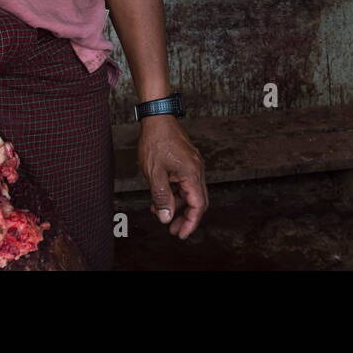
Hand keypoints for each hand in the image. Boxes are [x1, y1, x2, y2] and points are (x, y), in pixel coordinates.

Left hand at [137, 114, 206, 238]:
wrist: (157, 117)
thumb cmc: (156, 142)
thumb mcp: (155, 173)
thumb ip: (162, 197)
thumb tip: (166, 217)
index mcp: (192, 174)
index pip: (198, 205)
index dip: (191, 223)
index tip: (181, 234)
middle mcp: (197, 170)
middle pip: (198, 201)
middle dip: (186, 217)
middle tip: (173, 230)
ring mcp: (193, 165)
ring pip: (190, 192)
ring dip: (179, 206)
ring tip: (162, 215)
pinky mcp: (186, 161)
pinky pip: (184, 182)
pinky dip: (175, 193)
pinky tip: (161, 198)